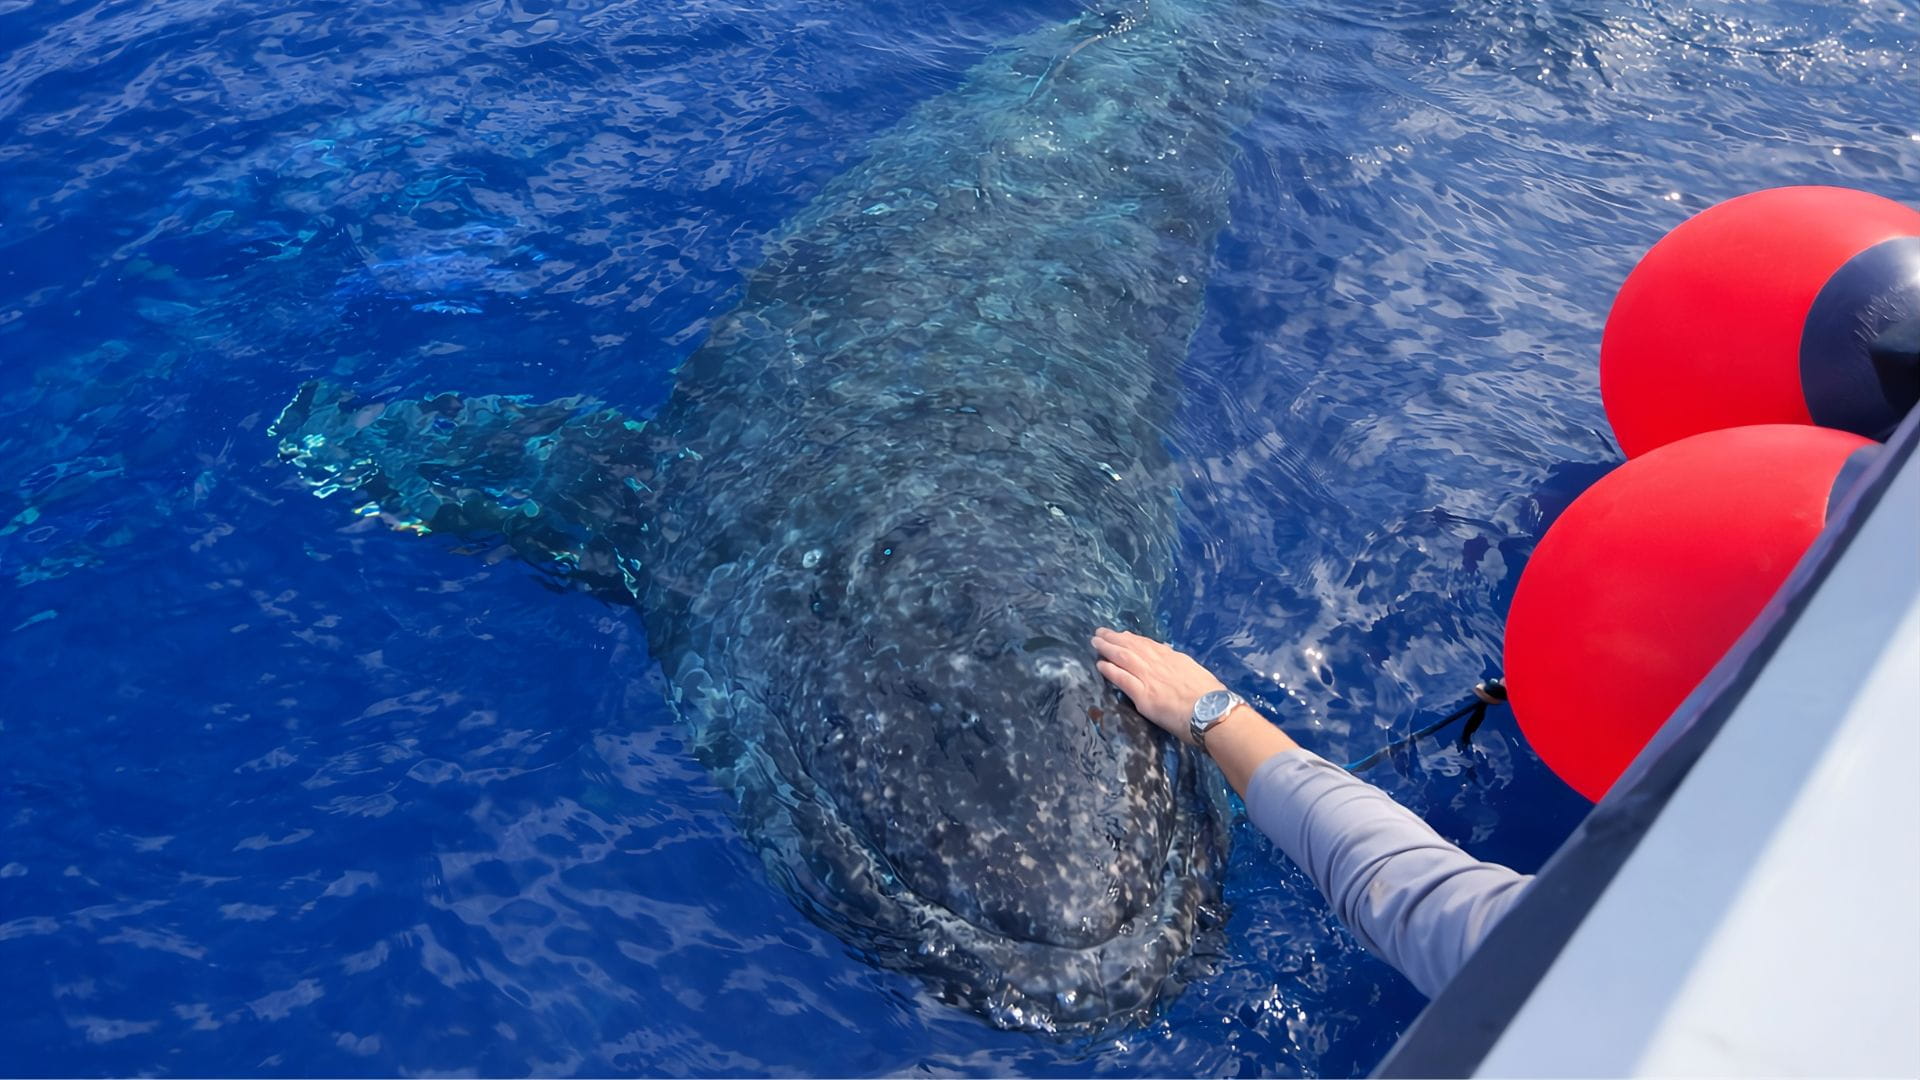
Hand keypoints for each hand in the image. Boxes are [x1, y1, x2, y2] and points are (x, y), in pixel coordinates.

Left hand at [1091, 627, 1300, 796]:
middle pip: (1133, 646)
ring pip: (1124, 657)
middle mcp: (1160, 664)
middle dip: (1115, 638)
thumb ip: (1182, 666)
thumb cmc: (1212, 697)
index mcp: (1174, 659)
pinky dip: (1110, 670)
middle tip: (1100, 633)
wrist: (1213, 711)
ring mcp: (1150, 678)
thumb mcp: (1197, 673)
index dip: (1133, 639)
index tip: (1123, 634)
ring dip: (1108, 648)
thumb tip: (1173, 656)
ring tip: (1095, 643)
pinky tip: (1100, 665)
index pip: (1149, 645)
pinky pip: (1122, 679)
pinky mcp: (1144, 695)